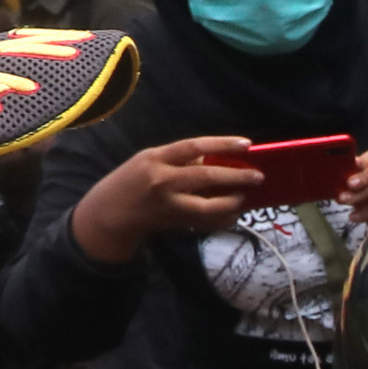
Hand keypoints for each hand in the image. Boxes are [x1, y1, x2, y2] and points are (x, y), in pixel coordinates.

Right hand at [74, 137, 265, 261]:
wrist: (109, 214)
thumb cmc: (132, 181)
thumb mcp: (149, 160)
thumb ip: (179, 158)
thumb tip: (218, 158)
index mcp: (155, 158)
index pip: (194, 146)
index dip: (222, 144)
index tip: (247, 144)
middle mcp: (162, 181)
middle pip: (206, 176)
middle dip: (236, 176)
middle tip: (258, 176)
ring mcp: (168, 205)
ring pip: (208, 206)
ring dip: (231, 203)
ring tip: (243, 197)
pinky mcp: (173, 224)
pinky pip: (205, 223)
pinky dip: (222, 219)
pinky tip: (232, 214)